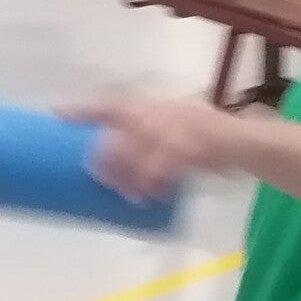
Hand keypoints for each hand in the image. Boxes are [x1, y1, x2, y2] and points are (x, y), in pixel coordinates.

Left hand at [67, 98, 240, 201]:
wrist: (245, 142)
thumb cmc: (203, 140)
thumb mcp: (171, 129)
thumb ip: (145, 140)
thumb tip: (109, 167)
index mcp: (151, 108)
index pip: (110, 106)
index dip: (83, 110)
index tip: (56, 114)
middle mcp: (160, 112)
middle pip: (121, 131)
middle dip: (106, 155)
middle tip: (96, 176)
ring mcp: (176, 127)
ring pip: (139, 148)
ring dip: (128, 173)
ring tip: (124, 192)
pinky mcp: (193, 145)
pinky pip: (164, 164)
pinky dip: (153, 181)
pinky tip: (147, 195)